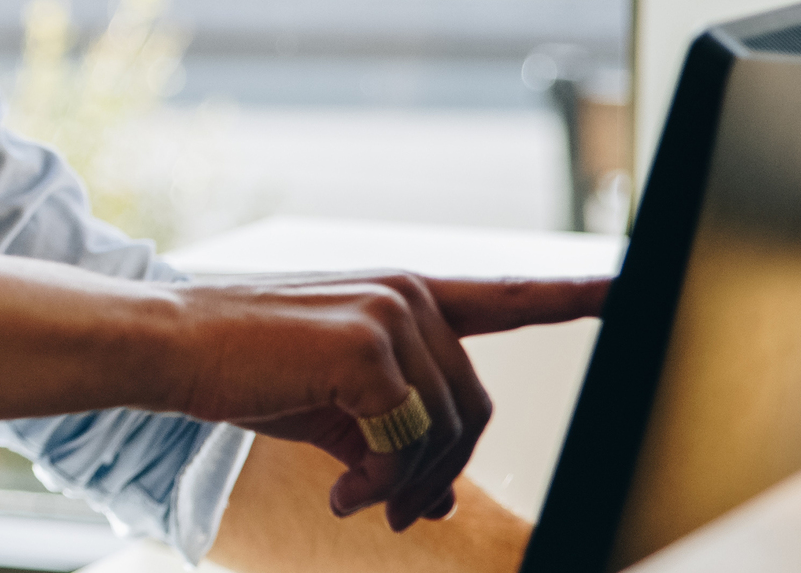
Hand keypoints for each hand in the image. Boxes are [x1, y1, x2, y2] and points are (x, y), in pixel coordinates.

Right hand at [152, 272, 607, 532]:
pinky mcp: (370, 348)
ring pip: (446, 433)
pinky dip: (378, 484)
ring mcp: (394, 314)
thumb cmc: (243, 372)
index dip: (576, 296)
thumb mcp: (330, 408)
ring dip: (402, 487)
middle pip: (474, 410)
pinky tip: (338, 492)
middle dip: (436, 475)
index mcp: (406, 297)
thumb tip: (435, 504)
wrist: (169, 345)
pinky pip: (407, 443)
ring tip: (352, 499)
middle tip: (388, 512)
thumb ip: (393, 442)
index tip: (631, 288)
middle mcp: (410, 294)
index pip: (508, 296)